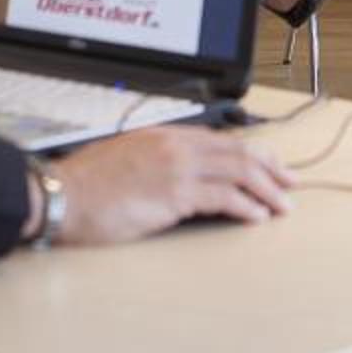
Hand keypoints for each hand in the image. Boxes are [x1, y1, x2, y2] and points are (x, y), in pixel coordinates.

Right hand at [39, 127, 293, 244]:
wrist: (61, 195)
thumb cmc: (84, 186)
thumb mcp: (124, 161)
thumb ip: (155, 163)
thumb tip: (180, 180)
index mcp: (164, 135)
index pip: (220, 140)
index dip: (252, 152)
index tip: (270, 165)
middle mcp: (175, 145)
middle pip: (238, 152)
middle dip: (271, 169)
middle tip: (290, 184)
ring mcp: (176, 167)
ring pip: (238, 172)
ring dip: (266, 190)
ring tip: (282, 205)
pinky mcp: (174, 193)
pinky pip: (223, 197)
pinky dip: (246, 206)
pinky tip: (257, 216)